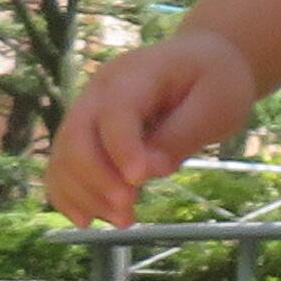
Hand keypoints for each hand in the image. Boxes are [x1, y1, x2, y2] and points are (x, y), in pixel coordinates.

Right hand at [49, 28, 260, 228]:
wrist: (202, 60)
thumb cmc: (214, 81)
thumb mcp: (217, 105)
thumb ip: (182, 136)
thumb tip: (148, 171)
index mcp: (135, 74)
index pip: (116, 111)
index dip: (121, 149)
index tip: (138, 184)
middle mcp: (99, 90)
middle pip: (76, 135)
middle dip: (97, 180)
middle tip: (128, 212)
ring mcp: (87, 110)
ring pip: (64, 155)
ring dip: (85, 194)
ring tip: (123, 220)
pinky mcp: (86, 133)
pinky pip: (63, 165)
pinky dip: (69, 194)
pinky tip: (89, 220)